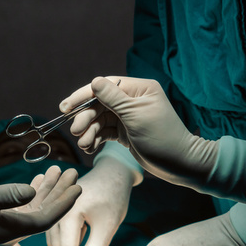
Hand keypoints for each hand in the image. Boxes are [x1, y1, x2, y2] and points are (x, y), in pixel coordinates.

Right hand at [0, 166, 81, 245]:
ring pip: (33, 210)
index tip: (78, 187)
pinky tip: (36, 183)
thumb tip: (31, 191)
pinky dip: (31, 196)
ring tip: (59, 171)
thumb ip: (6, 195)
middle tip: (75, 173)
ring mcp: (4, 231)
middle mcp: (11, 233)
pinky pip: (21, 211)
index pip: (47, 218)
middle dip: (60, 193)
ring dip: (47, 192)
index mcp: (11, 230)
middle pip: (44, 213)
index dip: (64, 203)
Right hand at [46, 156, 134, 245]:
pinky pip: (55, 230)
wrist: (111, 174)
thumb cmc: (112, 197)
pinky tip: (80, 239)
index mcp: (69, 212)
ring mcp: (54, 208)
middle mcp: (56, 210)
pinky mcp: (55, 208)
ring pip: (54, 239)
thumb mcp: (108, 225)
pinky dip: (65, 240)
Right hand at [63, 76, 217, 188]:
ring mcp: (128, 117)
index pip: (105, 86)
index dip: (84, 95)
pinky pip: (104, 132)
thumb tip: (94, 81)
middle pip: (99, 104)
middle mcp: (132, 100)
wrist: (179, 164)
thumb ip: (113, 98)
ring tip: (85, 145)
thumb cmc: (161, 137)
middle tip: (76, 131)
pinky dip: (96, 138)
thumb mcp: (135, 115)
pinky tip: (90, 147)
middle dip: (86, 118)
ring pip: (100, 119)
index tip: (67, 107)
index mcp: (139, 89)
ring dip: (89, 131)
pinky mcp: (125, 132)